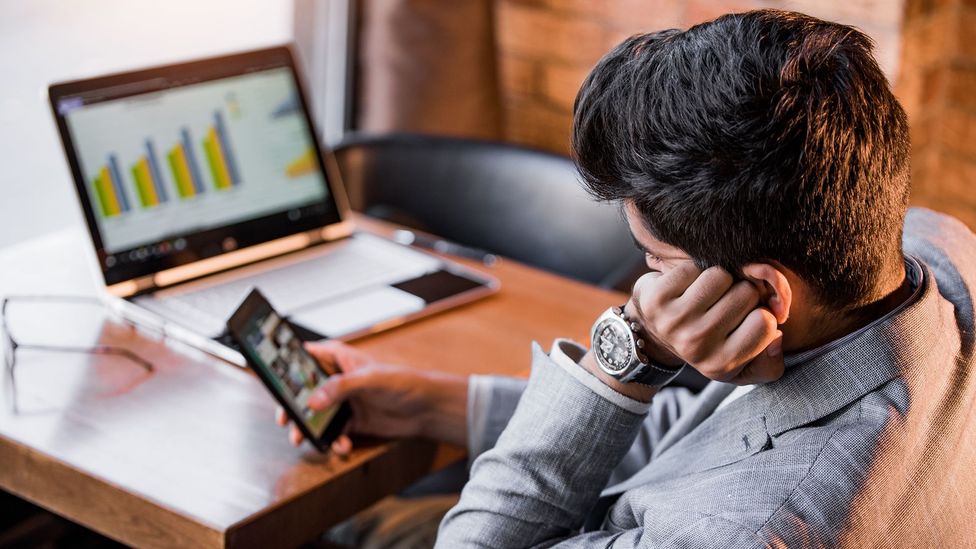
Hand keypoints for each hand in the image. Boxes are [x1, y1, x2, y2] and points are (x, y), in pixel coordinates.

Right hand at [275, 340, 468, 454]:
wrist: (427, 409)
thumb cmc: (403, 382)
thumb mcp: (370, 380)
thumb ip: (340, 388)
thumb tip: (312, 402)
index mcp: (339, 359)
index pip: (305, 356)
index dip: (286, 365)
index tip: (272, 379)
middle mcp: (337, 380)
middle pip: (303, 391)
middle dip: (293, 407)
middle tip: (284, 421)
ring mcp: (344, 401)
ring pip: (315, 416)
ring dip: (309, 430)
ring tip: (304, 442)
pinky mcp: (352, 421)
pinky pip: (333, 433)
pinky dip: (334, 441)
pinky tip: (342, 446)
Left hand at [625, 263, 784, 384]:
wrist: (654, 334)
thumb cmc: (708, 345)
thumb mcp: (743, 367)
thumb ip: (771, 362)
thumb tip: (777, 338)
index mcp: (721, 365)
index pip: (766, 322)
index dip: (762, 313)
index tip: (747, 318)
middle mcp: (696, 345)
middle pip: (746, 293)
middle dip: (742, 293)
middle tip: (725, 303)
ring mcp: (674, 321)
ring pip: (721, 275)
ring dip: (720, 279)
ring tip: (708, 295)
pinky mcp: (656, 298)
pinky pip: (694, 267)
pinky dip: (695, 271)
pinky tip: (688, 288)